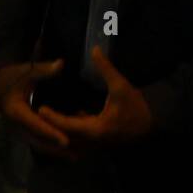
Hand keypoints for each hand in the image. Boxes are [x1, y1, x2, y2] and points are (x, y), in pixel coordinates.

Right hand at [0, 60, 75, 160]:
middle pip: (38, 141)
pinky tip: (66, 150)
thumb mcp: (26, 71)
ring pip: (38, 145)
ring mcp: (19, 130)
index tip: (66, 141)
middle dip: (56, 149)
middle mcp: (17, 125)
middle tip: (75, 154)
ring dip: (55, 152)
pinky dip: (51, 147)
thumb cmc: (13, 77)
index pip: (36, 125)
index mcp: (16, 111)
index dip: (51, 133)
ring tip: (75, 156)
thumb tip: (61, 64)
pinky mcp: (24, 132)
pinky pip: (38, 143)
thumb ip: (44, 69)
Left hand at [37, 47, 153, 146]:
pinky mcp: (101, 139)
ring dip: (61, 131)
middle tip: (38, 115)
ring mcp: (97, 142)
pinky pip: (81, 138)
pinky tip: (69, 117)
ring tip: (48, 117)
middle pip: (66, 137)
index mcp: (96, 129)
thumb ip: (106, 68)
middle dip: (52, 127)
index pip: (68, 126)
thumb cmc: (136, 105)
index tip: (40, 109)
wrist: (153, 120)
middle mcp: (94, 140)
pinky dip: (72, 130)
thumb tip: (95, 49)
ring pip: (73, 141)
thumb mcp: (121, 85)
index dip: (53, 117)